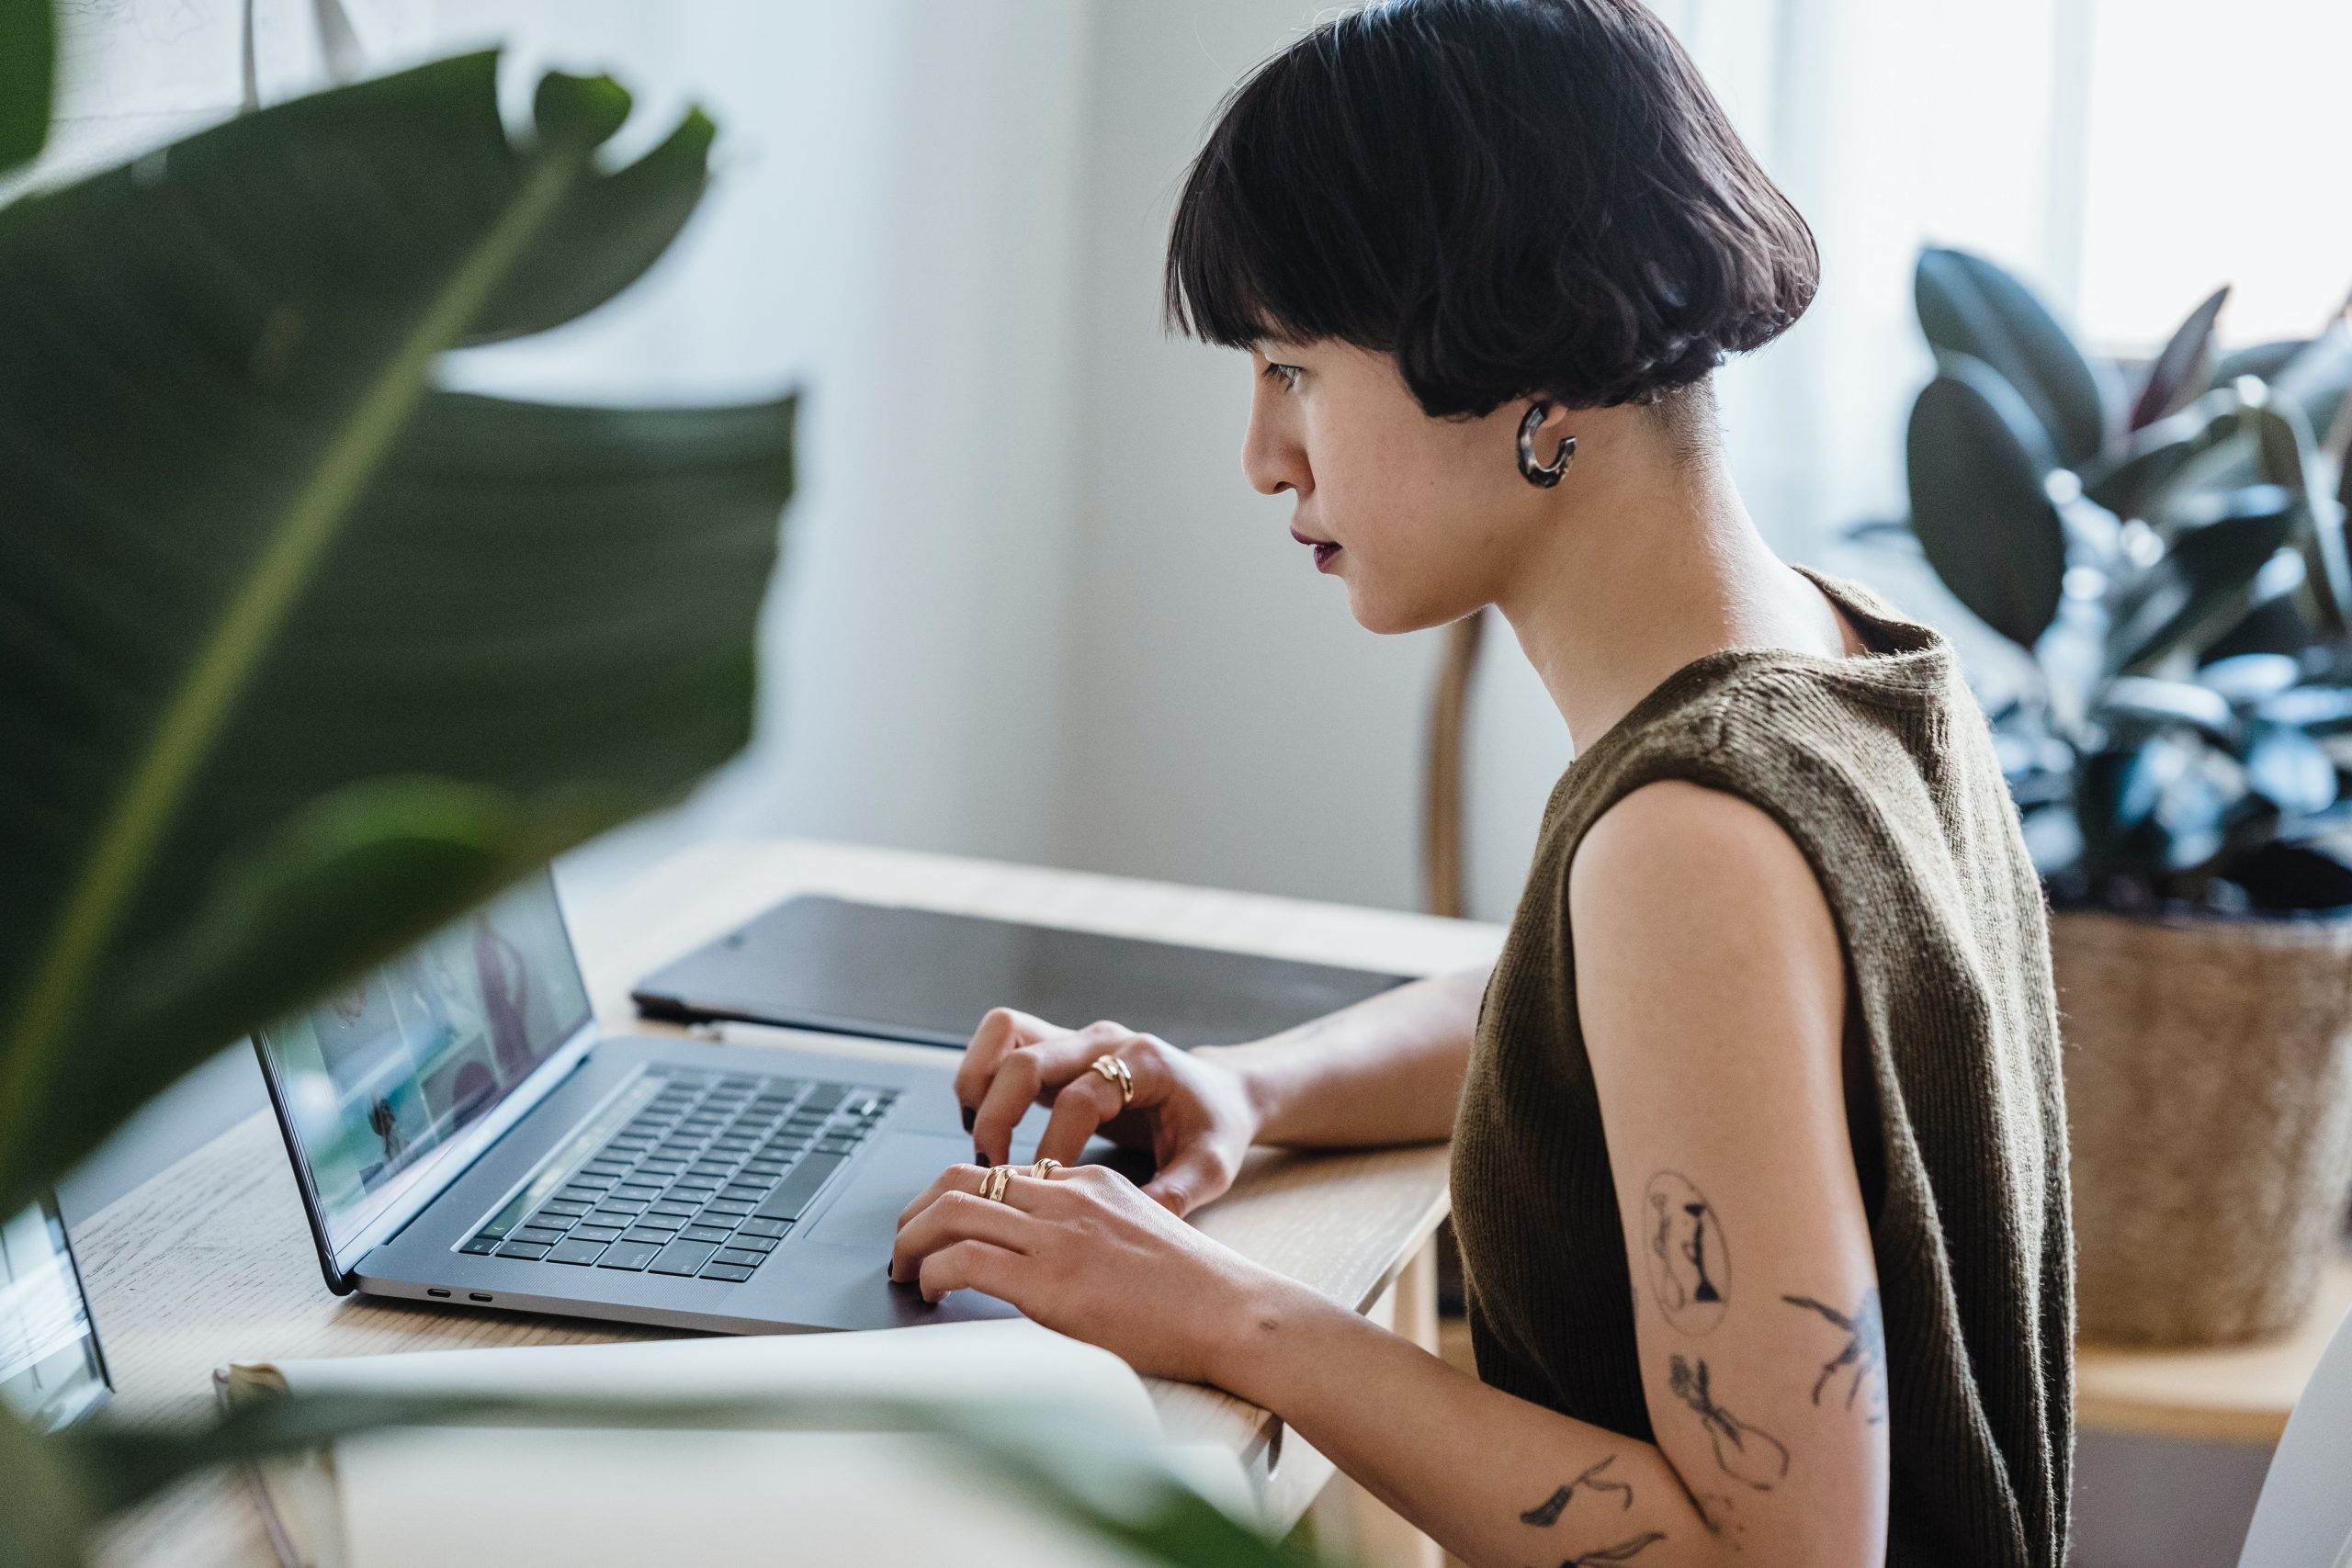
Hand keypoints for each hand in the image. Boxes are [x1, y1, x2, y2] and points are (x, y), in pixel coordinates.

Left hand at [891, 1160, 1290, 1386]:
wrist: (1234, 1311)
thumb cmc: (1200, 1292)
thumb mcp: (1141, 1234)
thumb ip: (1093, 1231)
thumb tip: (1049, 1259)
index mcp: (1089, 1183)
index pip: (1000, 1174)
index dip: (954, 1198)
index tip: (939, 1228)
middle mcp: (1067, 1196)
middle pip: (959, 1178)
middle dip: (917, 1211)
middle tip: (904, 1244)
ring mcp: (1056, 1234)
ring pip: (950, 1212)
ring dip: (910, 1241)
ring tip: (903, 1269)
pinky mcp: (1049, 1279)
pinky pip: (962, 1260)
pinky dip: (931, 1273)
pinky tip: (931, 1293)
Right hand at [955, 1009, 1261, 1215]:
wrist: (1221, 1091)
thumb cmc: (1215, 1127)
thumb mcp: (1211, 1165)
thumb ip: (1177, 1192)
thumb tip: (1134, 1227)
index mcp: (1143, 1062)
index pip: (1081, 1097)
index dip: (1056, 1144)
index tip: (1046, 1188)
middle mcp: (1103, 1041)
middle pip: (1028, 1056)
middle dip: (999, 1115)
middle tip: (993, 1171)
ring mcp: (1076, 1039)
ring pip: (1003, 1033)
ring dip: (979, 1084)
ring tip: (982, 1142)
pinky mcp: (1056, 1049)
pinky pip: (1002, 1045)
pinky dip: (982, 1079)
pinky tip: (988, 1128)